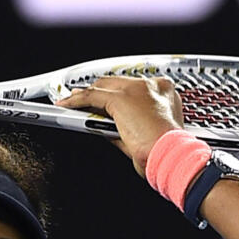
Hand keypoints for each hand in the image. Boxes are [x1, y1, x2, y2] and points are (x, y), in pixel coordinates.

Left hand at [55, 76, 183, 176]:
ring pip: (103, 87)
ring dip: (86, 96)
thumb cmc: (166, 152)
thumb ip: (127, 127)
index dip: (118, 95)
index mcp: (165, 93)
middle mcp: (152, 86)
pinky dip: (76, 101)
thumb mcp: (147, 136)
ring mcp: (136, 90)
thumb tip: (106, 128)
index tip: (108, 102)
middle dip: (99, 92)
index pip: (134, 89)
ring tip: (71, 102)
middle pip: (117, 84)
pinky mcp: (121, 99)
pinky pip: (91, 96)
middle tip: (84, 100)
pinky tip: (65, 105)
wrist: (173, 155)